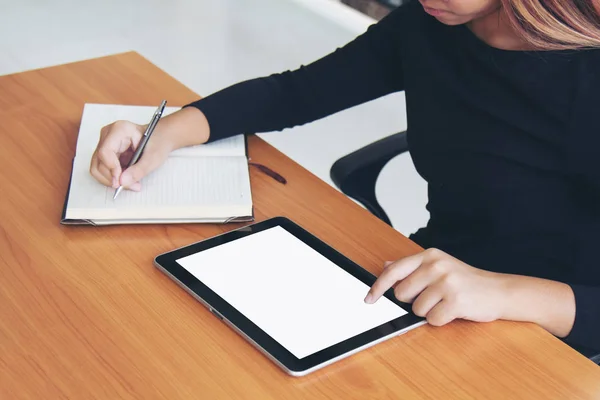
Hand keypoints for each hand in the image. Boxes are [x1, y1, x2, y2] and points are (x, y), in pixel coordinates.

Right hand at [89, 120, 172, 190]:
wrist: (160, 138)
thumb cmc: (158, 143)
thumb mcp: (153, 158)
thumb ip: (138, 170)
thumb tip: (122, 182)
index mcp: (119, 129)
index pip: (105, 151)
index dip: (111, 168)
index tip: (120, 181)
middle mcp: (108, 135)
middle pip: (99, 161)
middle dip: (112, 178)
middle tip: (132, 186)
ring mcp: (105, 143)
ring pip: (97, 167)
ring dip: (111, 180)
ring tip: (132, 184)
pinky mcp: (106, 153)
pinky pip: (102, 170)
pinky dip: (113, 178)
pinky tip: (127, 180)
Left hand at [364, 248, 506, 325]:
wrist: (500, 291)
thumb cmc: (466, 281)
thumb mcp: (439, 266)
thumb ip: (412, 267)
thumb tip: (385, 266)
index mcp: (430, 256)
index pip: (394, 271)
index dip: (378, 287)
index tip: (369, 299)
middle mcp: (437, 266)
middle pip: (402, 294)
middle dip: (413, 301)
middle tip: (433, 297)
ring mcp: (447, 283)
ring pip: (416, 309)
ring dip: (429, 312)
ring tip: (446, 302)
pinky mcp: (456, 301)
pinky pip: (433, 320)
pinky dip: (441, 320)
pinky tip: (454, 311)